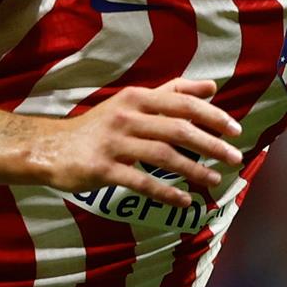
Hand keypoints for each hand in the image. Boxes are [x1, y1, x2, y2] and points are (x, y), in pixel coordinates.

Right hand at [33, 78, 243, 207]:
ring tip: (215, 180)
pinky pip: (141, 182)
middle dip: (211, 144)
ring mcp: (114, 143)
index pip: (183, 103)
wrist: (51, 148)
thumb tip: (211, 87)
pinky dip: (166, 192)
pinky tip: (184, 200)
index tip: (236, 130)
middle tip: (235, 158)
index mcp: (136, 98)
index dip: (212, 116)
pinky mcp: (102, 169)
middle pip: (178, 129)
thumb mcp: (132, 102)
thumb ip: (172, 93)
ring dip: (194, 169)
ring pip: (163, 156)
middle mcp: (126, 117)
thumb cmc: (99, 126)